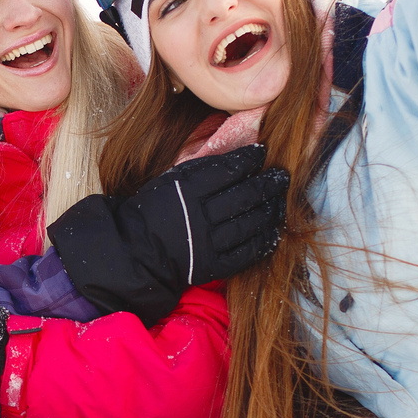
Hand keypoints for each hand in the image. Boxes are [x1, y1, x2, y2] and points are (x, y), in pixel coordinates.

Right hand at [48, 145, 290, 323]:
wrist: (135, 250)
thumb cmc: (154, 209)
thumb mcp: (171, 179)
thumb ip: (202, 168)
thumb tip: (237, 153)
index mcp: (187, 189)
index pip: (229, 169)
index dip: (250, 159)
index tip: (262, 152)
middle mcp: (200, 214)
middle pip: (245, 195)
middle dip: (268, 183)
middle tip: (282, 175)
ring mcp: (208, 242)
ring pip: (250, 222)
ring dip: (270, 209)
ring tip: (280, 199)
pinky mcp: (213, 265)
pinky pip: (246, 252)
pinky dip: (264, 239)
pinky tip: (274, 228)